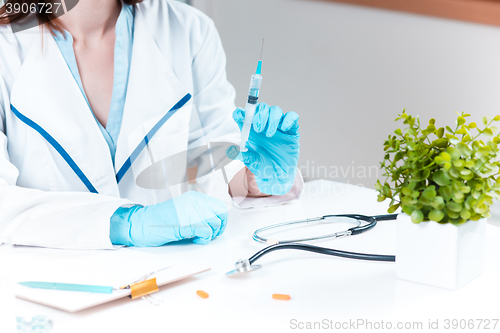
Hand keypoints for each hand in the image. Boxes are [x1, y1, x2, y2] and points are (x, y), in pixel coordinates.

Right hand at [110, 191, 227, 245]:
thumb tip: (216, 223)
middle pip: (221, 214)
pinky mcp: (187, 223)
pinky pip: (206, 232)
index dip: (221, 220)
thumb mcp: (183, 211)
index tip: (216, 228)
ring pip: (215, 224)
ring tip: (198, 236)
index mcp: (194, 197)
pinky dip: (203, 239)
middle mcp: (194, 201)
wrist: (142, 223)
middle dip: (218, 227)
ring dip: (210, 234)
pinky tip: (194, 239)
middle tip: (210, 235)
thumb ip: (199, 213)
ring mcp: (191, 211)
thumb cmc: (159, 221)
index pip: (219, 206)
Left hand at [230, 103, 299, 194]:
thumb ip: (244, 155)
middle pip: (261, 108)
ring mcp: (278, 126)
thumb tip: (232, 151)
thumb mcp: (252, 162)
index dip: (240, 113)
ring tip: (269, 134)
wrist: (279, 176)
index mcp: (251, 130)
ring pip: (275, 110)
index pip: (244, 115)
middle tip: (258, 129)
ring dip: (272, 119)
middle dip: (259, 115)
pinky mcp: (291, 130)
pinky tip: (284, 128)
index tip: (239, 116)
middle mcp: (264, 125)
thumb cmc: (263, 166)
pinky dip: (288, 119)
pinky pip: (292, 117)